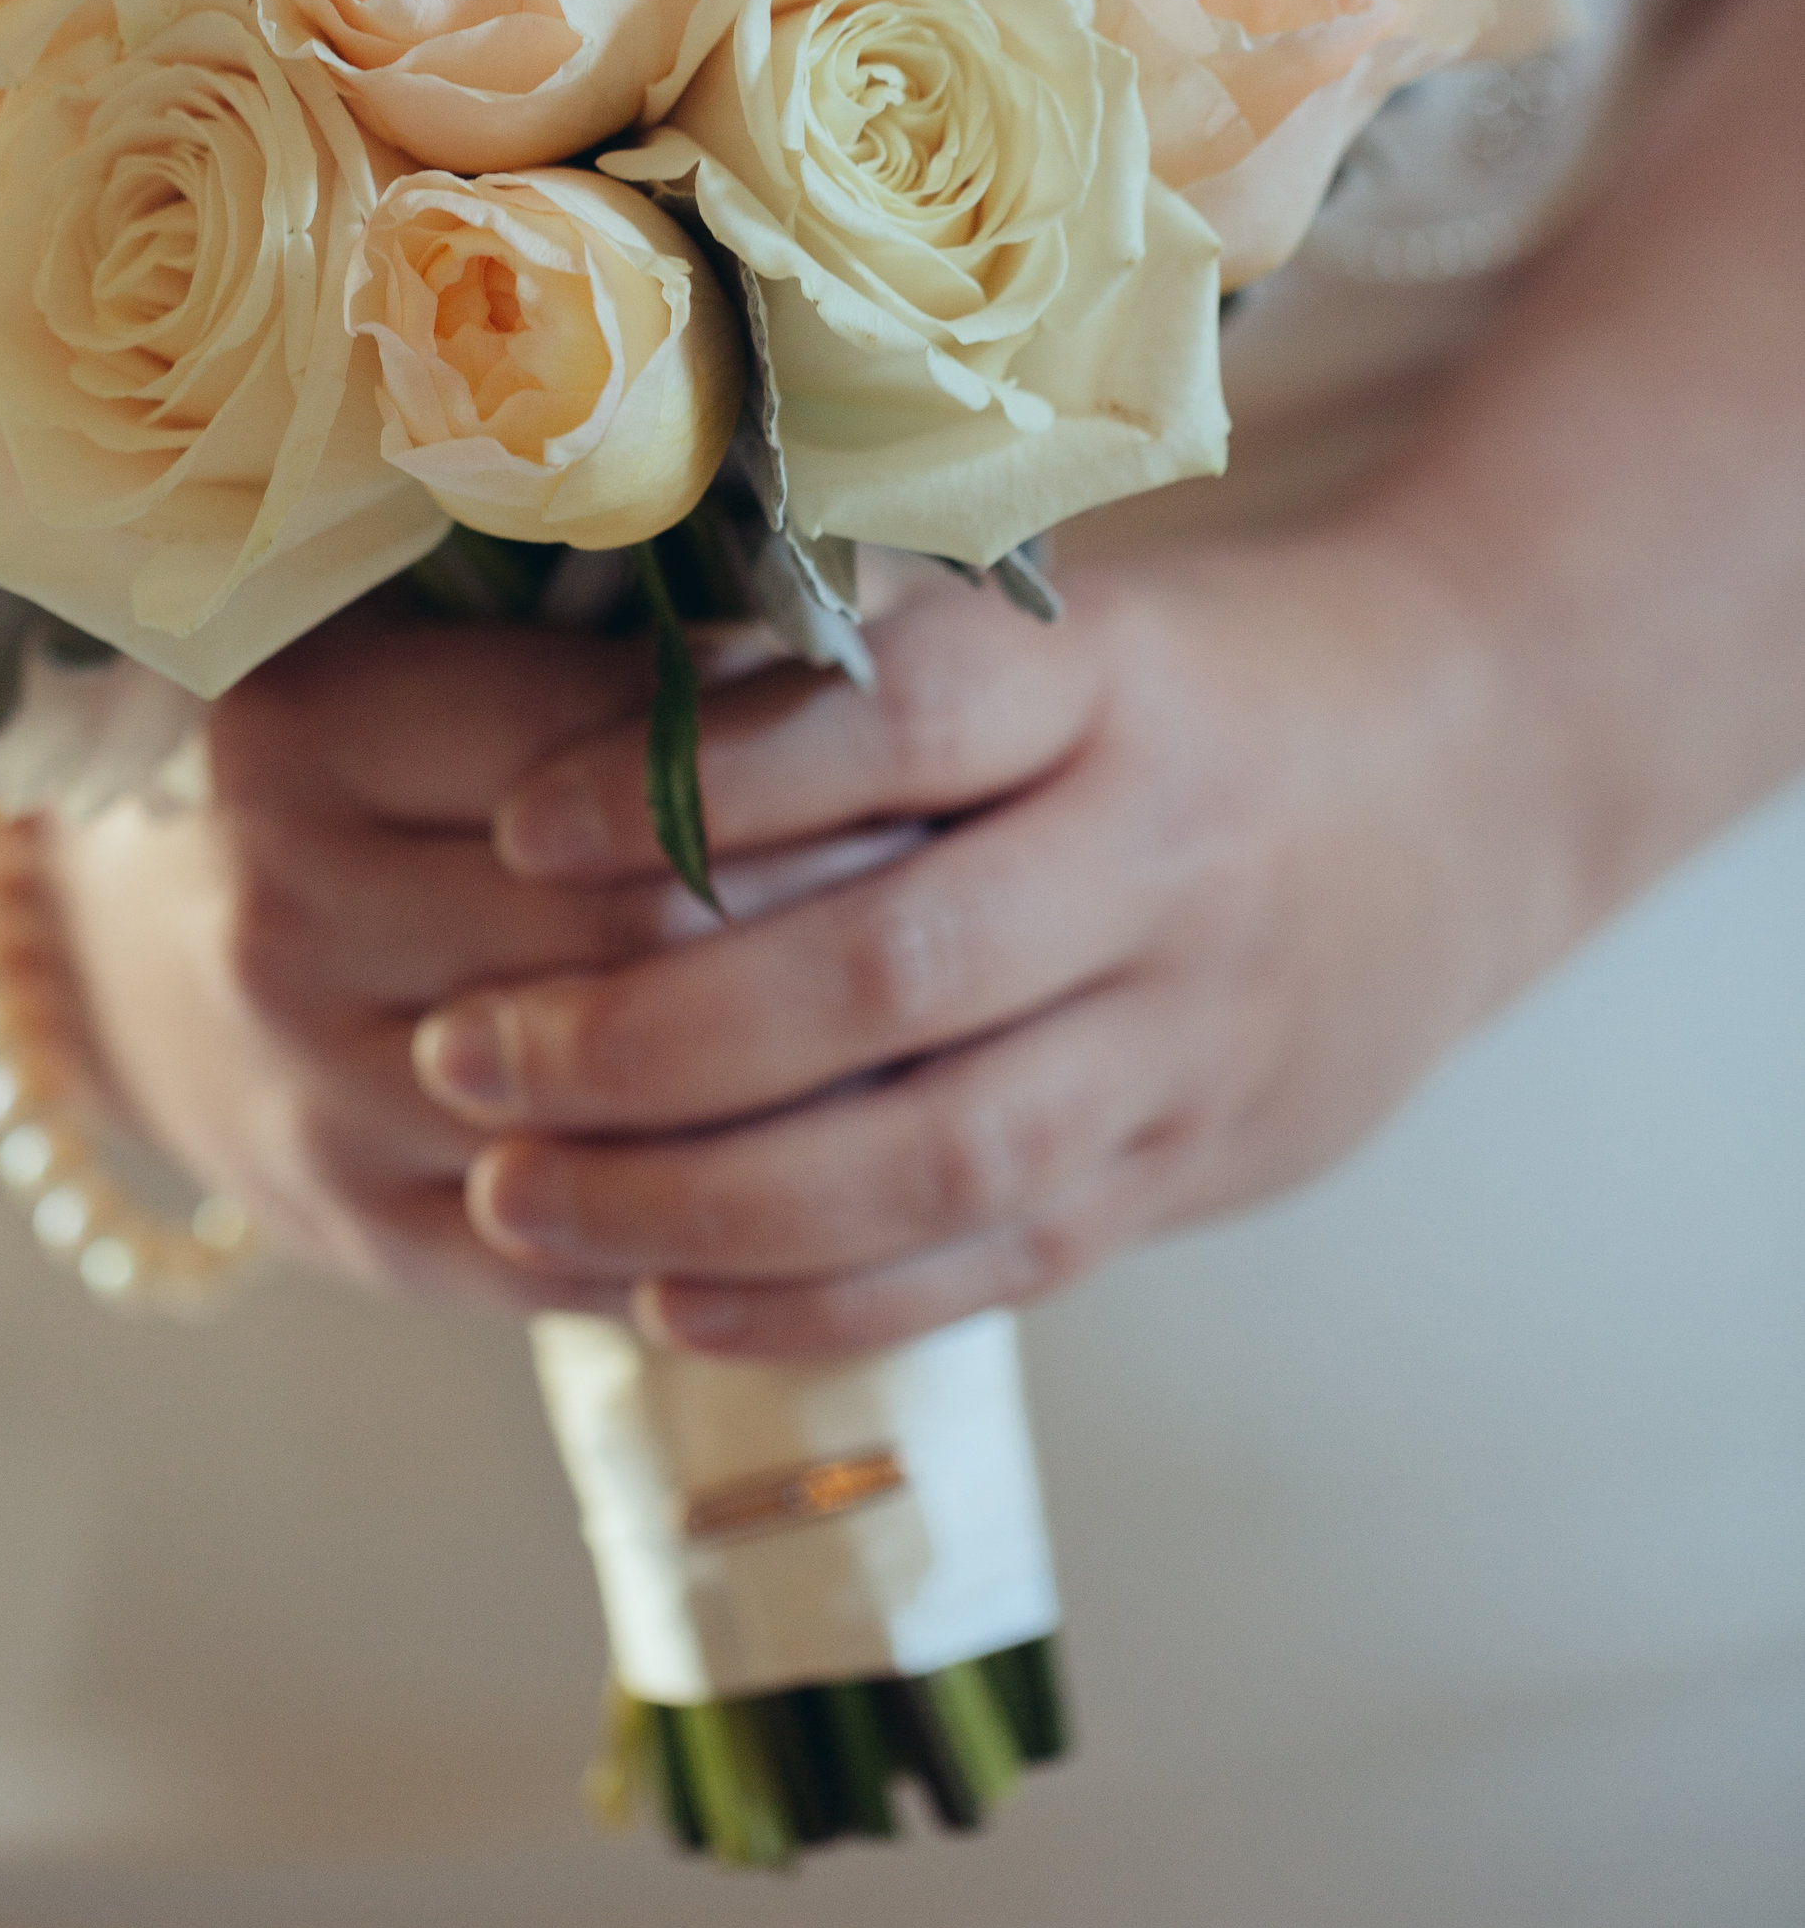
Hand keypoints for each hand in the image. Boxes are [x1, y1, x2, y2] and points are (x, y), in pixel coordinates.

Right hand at [53, 602, 912, 1311]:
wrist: (139, 950)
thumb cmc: (344, 759)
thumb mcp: (415, 643)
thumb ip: (592, 624)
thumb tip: (842, 618)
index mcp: (305, 732)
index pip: (609, 754)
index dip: (786, 758)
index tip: (919, 745)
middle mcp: (285, 917)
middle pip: (635, 941)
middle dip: (829, 924)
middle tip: (977, 892)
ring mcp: (314, 1095)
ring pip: (632, 1118)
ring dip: (809, 1088)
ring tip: (953, 1029)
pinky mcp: (364, 1236)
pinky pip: (599, 1251)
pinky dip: (737, 1220)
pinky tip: (846, 1163)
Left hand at [416, 528, 1586, 1357]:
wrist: (1466, 787)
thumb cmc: (1191, 685)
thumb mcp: (1069, 623)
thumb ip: (876, 671)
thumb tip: (591, 706)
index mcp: (1114, 687)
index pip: (903, 721)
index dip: (706, 776)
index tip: (517, 818)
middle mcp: (1162, 863)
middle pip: (894, 970)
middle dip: (649, 1034)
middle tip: (460, 1052)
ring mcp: (1187, 1037)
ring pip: (935, 1151)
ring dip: (698, 1196)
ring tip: (510, 1198)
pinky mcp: (1185, 1170)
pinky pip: (992, 1262)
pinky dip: (821, 1303)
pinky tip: (660, 1304)